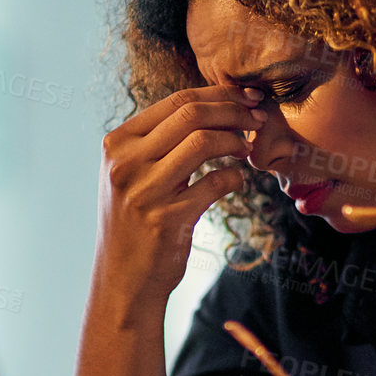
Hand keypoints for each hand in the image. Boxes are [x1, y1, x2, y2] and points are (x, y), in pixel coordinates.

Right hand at [95, 84, 265, 312]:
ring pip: (203, 142)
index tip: (247, 99)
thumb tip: (211, 107)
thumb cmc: (136, 223)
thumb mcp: (131, 175)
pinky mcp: (166, 219)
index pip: (175, 101)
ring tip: (248, 148)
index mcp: (117, 144)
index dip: (219, 95)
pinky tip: (237, 181)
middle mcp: (125, 163)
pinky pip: (215, 183)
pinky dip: (234, 178)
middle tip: (258, 119)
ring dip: (235, 140)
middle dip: (233, 111)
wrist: (123, 281)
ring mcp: (144, 191)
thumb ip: (159, 142)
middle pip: (191, 114)